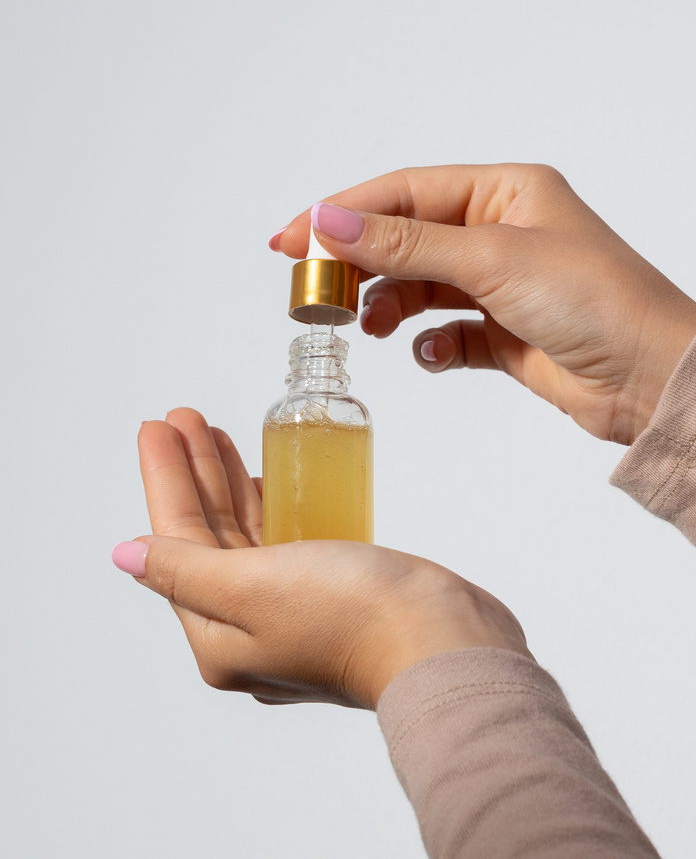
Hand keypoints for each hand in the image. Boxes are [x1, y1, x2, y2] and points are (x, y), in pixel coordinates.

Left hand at [113, 408, 530, 708]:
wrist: (443, 643)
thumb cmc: (351, 618)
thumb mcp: (251, 588)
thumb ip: (185, 568)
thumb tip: (126, 556)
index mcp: (220, 636)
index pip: (176, 543)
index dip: (166, 479)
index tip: (158, 426)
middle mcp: (250, 628)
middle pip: (207, 535)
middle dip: (194, 472)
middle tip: (184, 417)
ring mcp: (293, 611)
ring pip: (243, 534)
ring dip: (226, 481)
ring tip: (212, 433)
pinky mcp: (332, 594)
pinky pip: (282, 540)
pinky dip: (266, 503)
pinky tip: (262, 476)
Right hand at [271, 164, 695, 444]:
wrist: (653, 378)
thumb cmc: (598, 301)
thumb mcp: (491, 258)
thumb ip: (405, 242)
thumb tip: (331, 221)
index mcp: (505, 192)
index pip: (404, 192)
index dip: (343, 213)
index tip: (292, 239)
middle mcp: (501, 232)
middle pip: (406, 237)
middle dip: (360, 263)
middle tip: (317, 292)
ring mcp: (503, 284)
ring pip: (420, 286)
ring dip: (389, 305)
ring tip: (372, 326)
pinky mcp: (505, 334)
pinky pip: (446, 332)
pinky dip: (429, 343)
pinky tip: (427, 353)